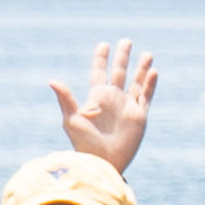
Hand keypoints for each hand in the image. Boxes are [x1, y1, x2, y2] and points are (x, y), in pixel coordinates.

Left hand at [50, 39, 155, 167]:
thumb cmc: (84, 144)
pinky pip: (146, 97)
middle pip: (120, 73)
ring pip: (137, 82)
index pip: (99, 72)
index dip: (101, 59)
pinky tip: (153, 72)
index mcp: (96, 98)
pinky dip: (150, 85)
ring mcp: (127, 107)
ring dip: (142, 68)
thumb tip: (51, 80)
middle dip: (123, 57)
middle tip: (126, 41)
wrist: (103, 163)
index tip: (104, 45)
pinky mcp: (139, 117)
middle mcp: (113, 100)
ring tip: (148, 54)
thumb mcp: (71, 119)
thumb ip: (65, 98)